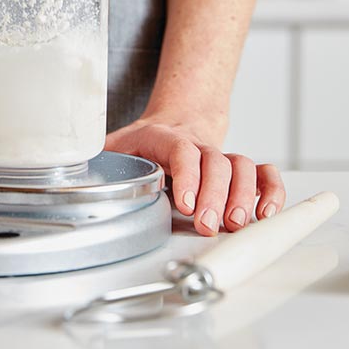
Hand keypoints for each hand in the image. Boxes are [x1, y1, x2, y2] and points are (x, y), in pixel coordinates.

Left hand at [104, 116, 284, 236]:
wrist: (171, 124)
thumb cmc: (140, 145)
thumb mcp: (113, 148)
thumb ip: (99, 162)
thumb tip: (77, 178)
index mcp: (164, 138)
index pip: (181, 150)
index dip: (187, 175)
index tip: (185, 203)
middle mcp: (198, 145)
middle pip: (216, 162)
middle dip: (214, 196)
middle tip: (207, 224)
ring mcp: (221, 156)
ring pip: (243, 166)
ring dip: (242, 196)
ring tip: (234, 223)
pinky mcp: (239, 170)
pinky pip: (264, 173)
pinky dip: (271, 191)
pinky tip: (265, 212)